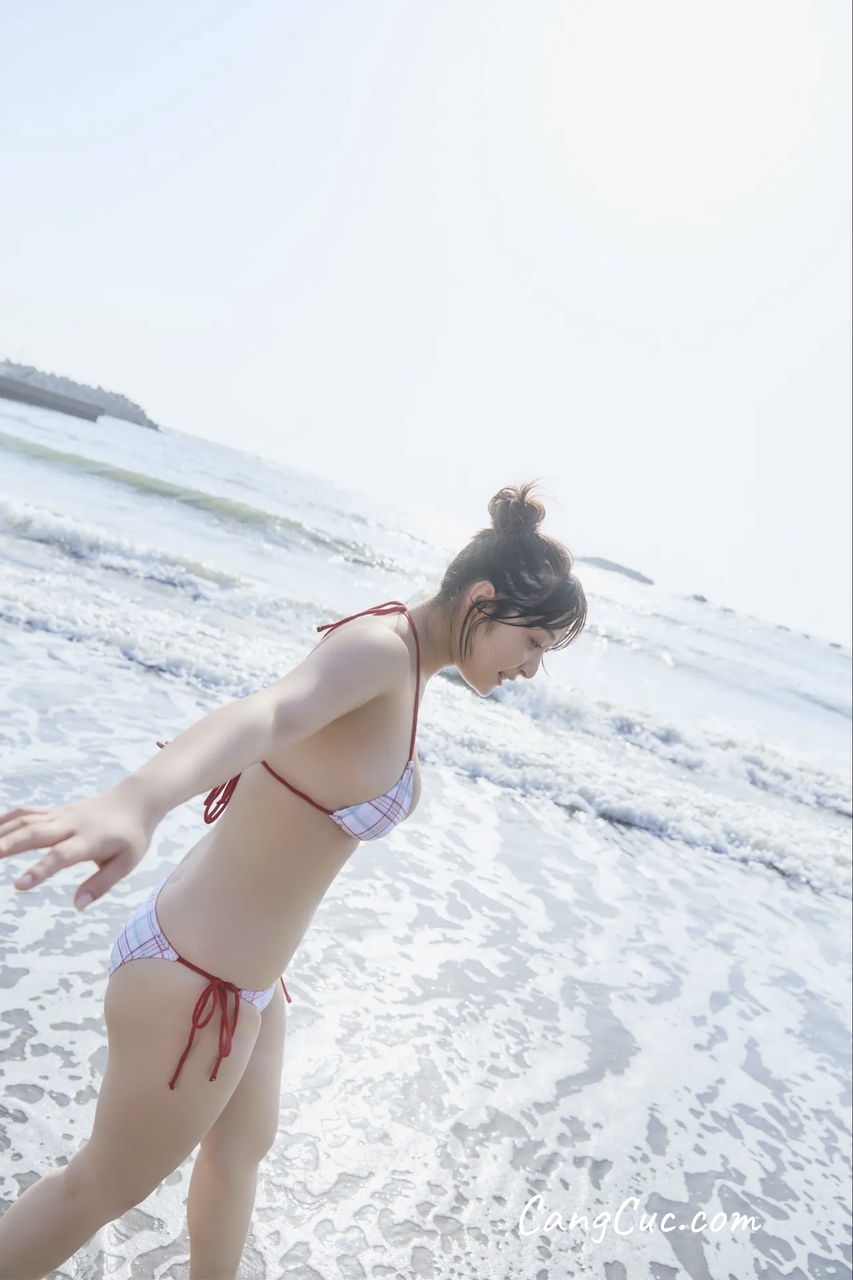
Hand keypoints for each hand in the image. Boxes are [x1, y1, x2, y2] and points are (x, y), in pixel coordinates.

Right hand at [0, 792, 151, 910]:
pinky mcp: (53, 811)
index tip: (18, 886)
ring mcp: (60, 815)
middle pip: (35, 833)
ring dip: (1, 833)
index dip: (39, 870)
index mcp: (89, 840)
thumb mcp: (126, 863)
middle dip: (8, 846)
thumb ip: (101, 884)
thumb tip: (77, 906)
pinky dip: (4, 819)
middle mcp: (70, 825)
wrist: (134, 801)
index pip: (60, 856)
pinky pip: (25, 813)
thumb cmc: (131, 837)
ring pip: (25, 821)